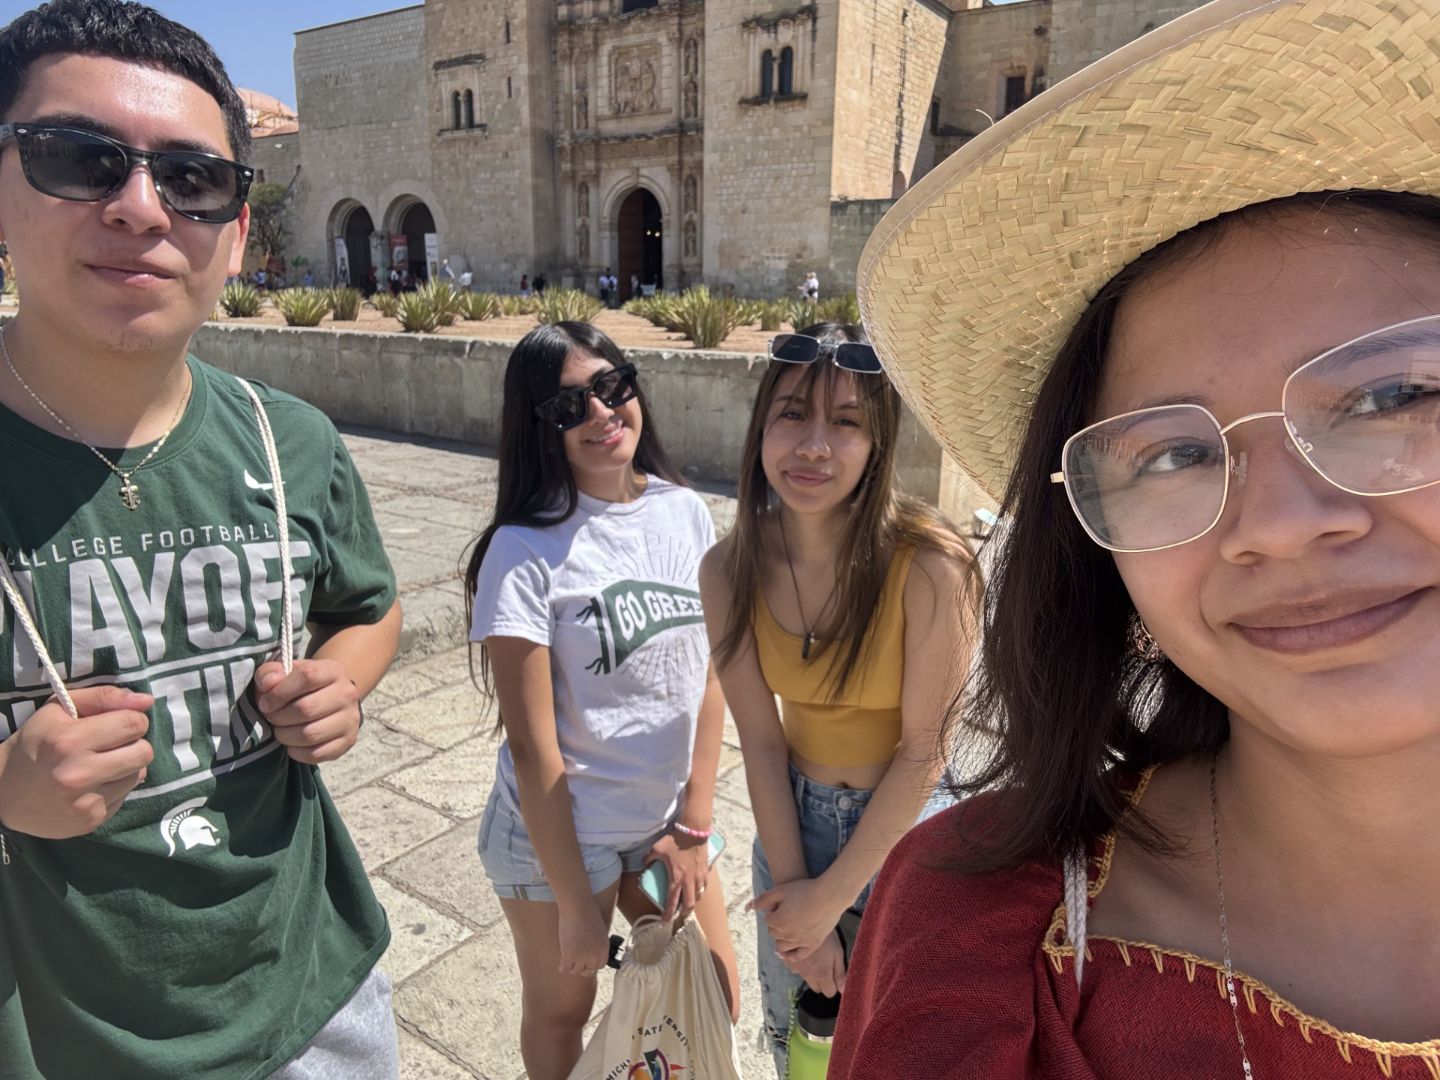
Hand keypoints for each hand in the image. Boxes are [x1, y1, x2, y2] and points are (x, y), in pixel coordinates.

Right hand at [0, 686, 153, 838]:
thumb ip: (104, 697)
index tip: (117, 723)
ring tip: (101, 764)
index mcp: (70, 741)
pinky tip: (93, 785)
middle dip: (134, 743)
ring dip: (127, 766)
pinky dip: (116, 786)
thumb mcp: (59, 709)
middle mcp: (79, 774)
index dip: (131, 719)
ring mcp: (86, 802)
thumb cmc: (35, 743)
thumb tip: (147, 700)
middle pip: (143, 752)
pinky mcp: (92, 821)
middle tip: (113, 744)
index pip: (134, 723)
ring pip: (139, 774)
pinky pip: (126, 795)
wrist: (3, 793)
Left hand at [256, 660, 361, 763]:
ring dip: (286, 735)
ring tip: (281, 730)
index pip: (307, 677)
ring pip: (310, 735)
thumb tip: (267, 683)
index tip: (266, 702)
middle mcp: (347, 694)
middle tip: (272, 718)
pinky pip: (316, 754)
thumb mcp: (286, 672)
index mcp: (333, 671)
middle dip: (279, 717)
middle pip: (306, 709)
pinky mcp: (348, 741)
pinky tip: (293, 743)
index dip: (280, 692)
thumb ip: (270, 673)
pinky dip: (296, 752)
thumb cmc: (303, 686)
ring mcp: (350, 720)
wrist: (332, 698)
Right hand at [557, 900, 610, 978]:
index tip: (586, 961)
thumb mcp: (600, 931)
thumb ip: (598, 944)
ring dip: (572, 968)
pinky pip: (565, 968)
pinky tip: (561, 965)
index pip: (599, 965)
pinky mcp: (568, 956)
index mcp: (604, 950)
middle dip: (582, 966)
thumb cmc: (589, 914)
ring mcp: (581, 957)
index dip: (592, 963)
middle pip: (588, 970)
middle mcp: (594, 956)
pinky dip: (562, 967)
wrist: (578, 907)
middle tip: (576, 963)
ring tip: (568, 963)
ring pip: (576, 971)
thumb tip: (592, 952)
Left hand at [644, 830, 709, 920]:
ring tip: (688, 902)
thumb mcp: (657, 848)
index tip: (665, 920)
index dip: (668, 913)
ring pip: (699, 895)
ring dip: (693, 901)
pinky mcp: (706, 869)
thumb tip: (645, 863)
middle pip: (689, 904)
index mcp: (676, 878)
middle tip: (680, 915)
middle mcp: (689, 880)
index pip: (672, 901)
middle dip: (684, 912)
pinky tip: (698, 888)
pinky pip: (705, 884)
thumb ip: (649, 857)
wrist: (693, 830)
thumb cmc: (675, 840)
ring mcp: (699, 876)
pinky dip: (701, 889)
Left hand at [750, 876, 848, 960]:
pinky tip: (786, 953)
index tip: (782, 905)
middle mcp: (787, 934)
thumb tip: (749, 907)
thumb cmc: (805, 890)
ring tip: (787, 929)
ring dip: (781, 939)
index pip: (768, 921)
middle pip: (774, 933)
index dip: (774, 912)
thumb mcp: (781, 890)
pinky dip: (790, 956)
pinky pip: (797, 956)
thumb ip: (763, 899)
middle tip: (787, 913)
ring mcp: (800, 941)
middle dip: (777, 924)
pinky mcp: (813, 945)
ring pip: (782, 947)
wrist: (830, 895)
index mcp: (778, 921)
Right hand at [784, 929, 845, 997]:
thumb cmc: (827, 936)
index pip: (829, 993)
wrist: (807, 920)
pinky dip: (801, 965)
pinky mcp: (787, 961)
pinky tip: (805, 954)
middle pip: (816, 988)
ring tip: (815, 957)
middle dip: (822, 981)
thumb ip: (840, 972)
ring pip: (806, 979)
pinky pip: (796, 969)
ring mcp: (796, 968)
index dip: (833, 985)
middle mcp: (808, 975)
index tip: (834, 975)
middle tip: (825, 965)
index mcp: (822, 974)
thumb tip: (843, 990)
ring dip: (811, 973)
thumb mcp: (838, 952)